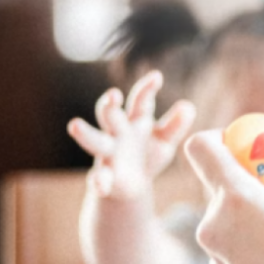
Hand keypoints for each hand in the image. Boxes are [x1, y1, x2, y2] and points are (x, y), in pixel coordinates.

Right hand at [67, 71, 196, 199]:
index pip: (140, 101)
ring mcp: (108, 154)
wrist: (132, 186)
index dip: (147, 89)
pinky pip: (98, 178)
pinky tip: (100, 184)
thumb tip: (188, 106)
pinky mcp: (104, 177)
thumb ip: (175, 125)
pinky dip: (98, 181)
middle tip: (112, 95)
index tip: (157, 77)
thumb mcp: (165, 141)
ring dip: (86, 133)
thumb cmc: (148, 155)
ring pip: (94, 140)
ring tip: (74, 125)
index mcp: (135, 121)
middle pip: (110, 115)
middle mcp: (117, 133)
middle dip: (109, 105)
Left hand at [184, 130, 263, 263]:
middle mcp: (213, 222)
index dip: (220, 138)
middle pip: (217, 180)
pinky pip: (230, 238)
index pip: (201, 147)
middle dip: (247, 176)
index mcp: (235, 198)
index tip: (248, 145)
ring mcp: (214, 251)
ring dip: (251, 207)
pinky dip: (249, 233)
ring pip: (226, 211)